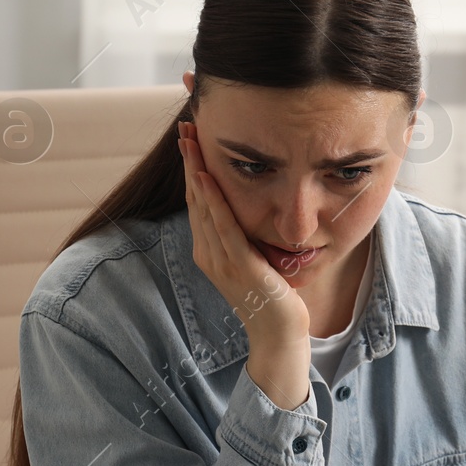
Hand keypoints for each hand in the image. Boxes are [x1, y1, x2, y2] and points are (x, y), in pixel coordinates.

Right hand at [178, 120, 309, 345]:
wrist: (280, 337)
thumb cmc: (272, 299)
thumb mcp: (254, 260)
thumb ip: (245, 237)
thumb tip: (248, 210)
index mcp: (210, 252)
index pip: (198, 203)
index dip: (192, 169)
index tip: (190, 139)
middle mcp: (209, 254)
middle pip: (194, 199)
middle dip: (189, 162)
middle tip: (185, 128)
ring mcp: (222, 262)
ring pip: (204, 208)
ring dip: (195, 171)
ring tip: (191, 142)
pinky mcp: (240, 267)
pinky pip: (224, 228)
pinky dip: (213, 201)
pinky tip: (205, 177)